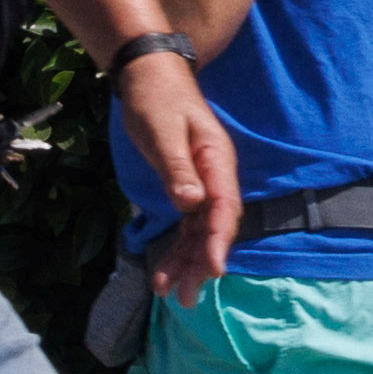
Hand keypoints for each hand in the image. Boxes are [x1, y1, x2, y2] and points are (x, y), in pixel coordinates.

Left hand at [112, 47, 243, 297]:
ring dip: (188, 261)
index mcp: (215, 160)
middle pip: (215, 225)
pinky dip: (178, 247)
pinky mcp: (187, 186)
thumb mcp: (161, 132)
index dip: (219, 239)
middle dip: (202, 262)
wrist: (149, 76)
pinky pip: (187, 224)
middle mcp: (214, 174)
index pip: (223, 206)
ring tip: (171, 294)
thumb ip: (177, 168)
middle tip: (186, 298)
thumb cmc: (156, 100)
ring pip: (200, 230)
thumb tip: (192, 203)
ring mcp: (202, 182)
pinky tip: (166, 270)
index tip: (214, 269)